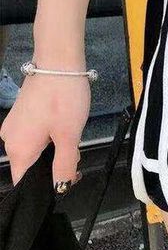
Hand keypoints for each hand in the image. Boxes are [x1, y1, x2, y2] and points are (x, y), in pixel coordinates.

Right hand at [0, 68, 89, 193]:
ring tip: (71, 135)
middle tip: (76, 154)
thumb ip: (64, 165)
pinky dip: (51, 138)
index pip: (24, 182)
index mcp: (18, 149)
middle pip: (31, 167)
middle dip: (55, 166)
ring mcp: (15, 126)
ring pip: (35, 151)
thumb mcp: (69, 135)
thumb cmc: (63, 97)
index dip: (46, 186)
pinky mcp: (22, 115)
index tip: (69, 179)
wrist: (58, 61)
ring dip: (55, 151)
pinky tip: (64, 126)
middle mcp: (10, 140)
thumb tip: (60, 188)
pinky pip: (35, 136)